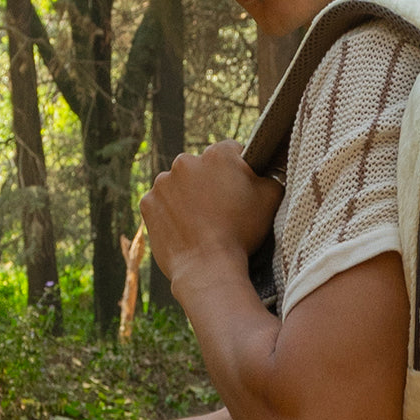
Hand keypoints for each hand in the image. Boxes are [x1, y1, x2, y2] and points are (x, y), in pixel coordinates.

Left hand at [140, 140, 283, 297]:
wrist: (209, 267)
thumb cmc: (243, 234)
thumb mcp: (271, 200)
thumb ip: (272, 176)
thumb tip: (270, 170)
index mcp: (218, 155)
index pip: (232, 151)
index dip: (239, 170)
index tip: (241, 189)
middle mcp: (186, 161)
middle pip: (201, 167)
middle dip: (210, 183)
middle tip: (222, 211)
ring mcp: (162, 182)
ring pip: (178, 185)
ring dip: (188, 198)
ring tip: (203, 224)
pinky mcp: (148, 203)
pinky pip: (161, 204)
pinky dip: (171, 214)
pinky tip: (186, 230)